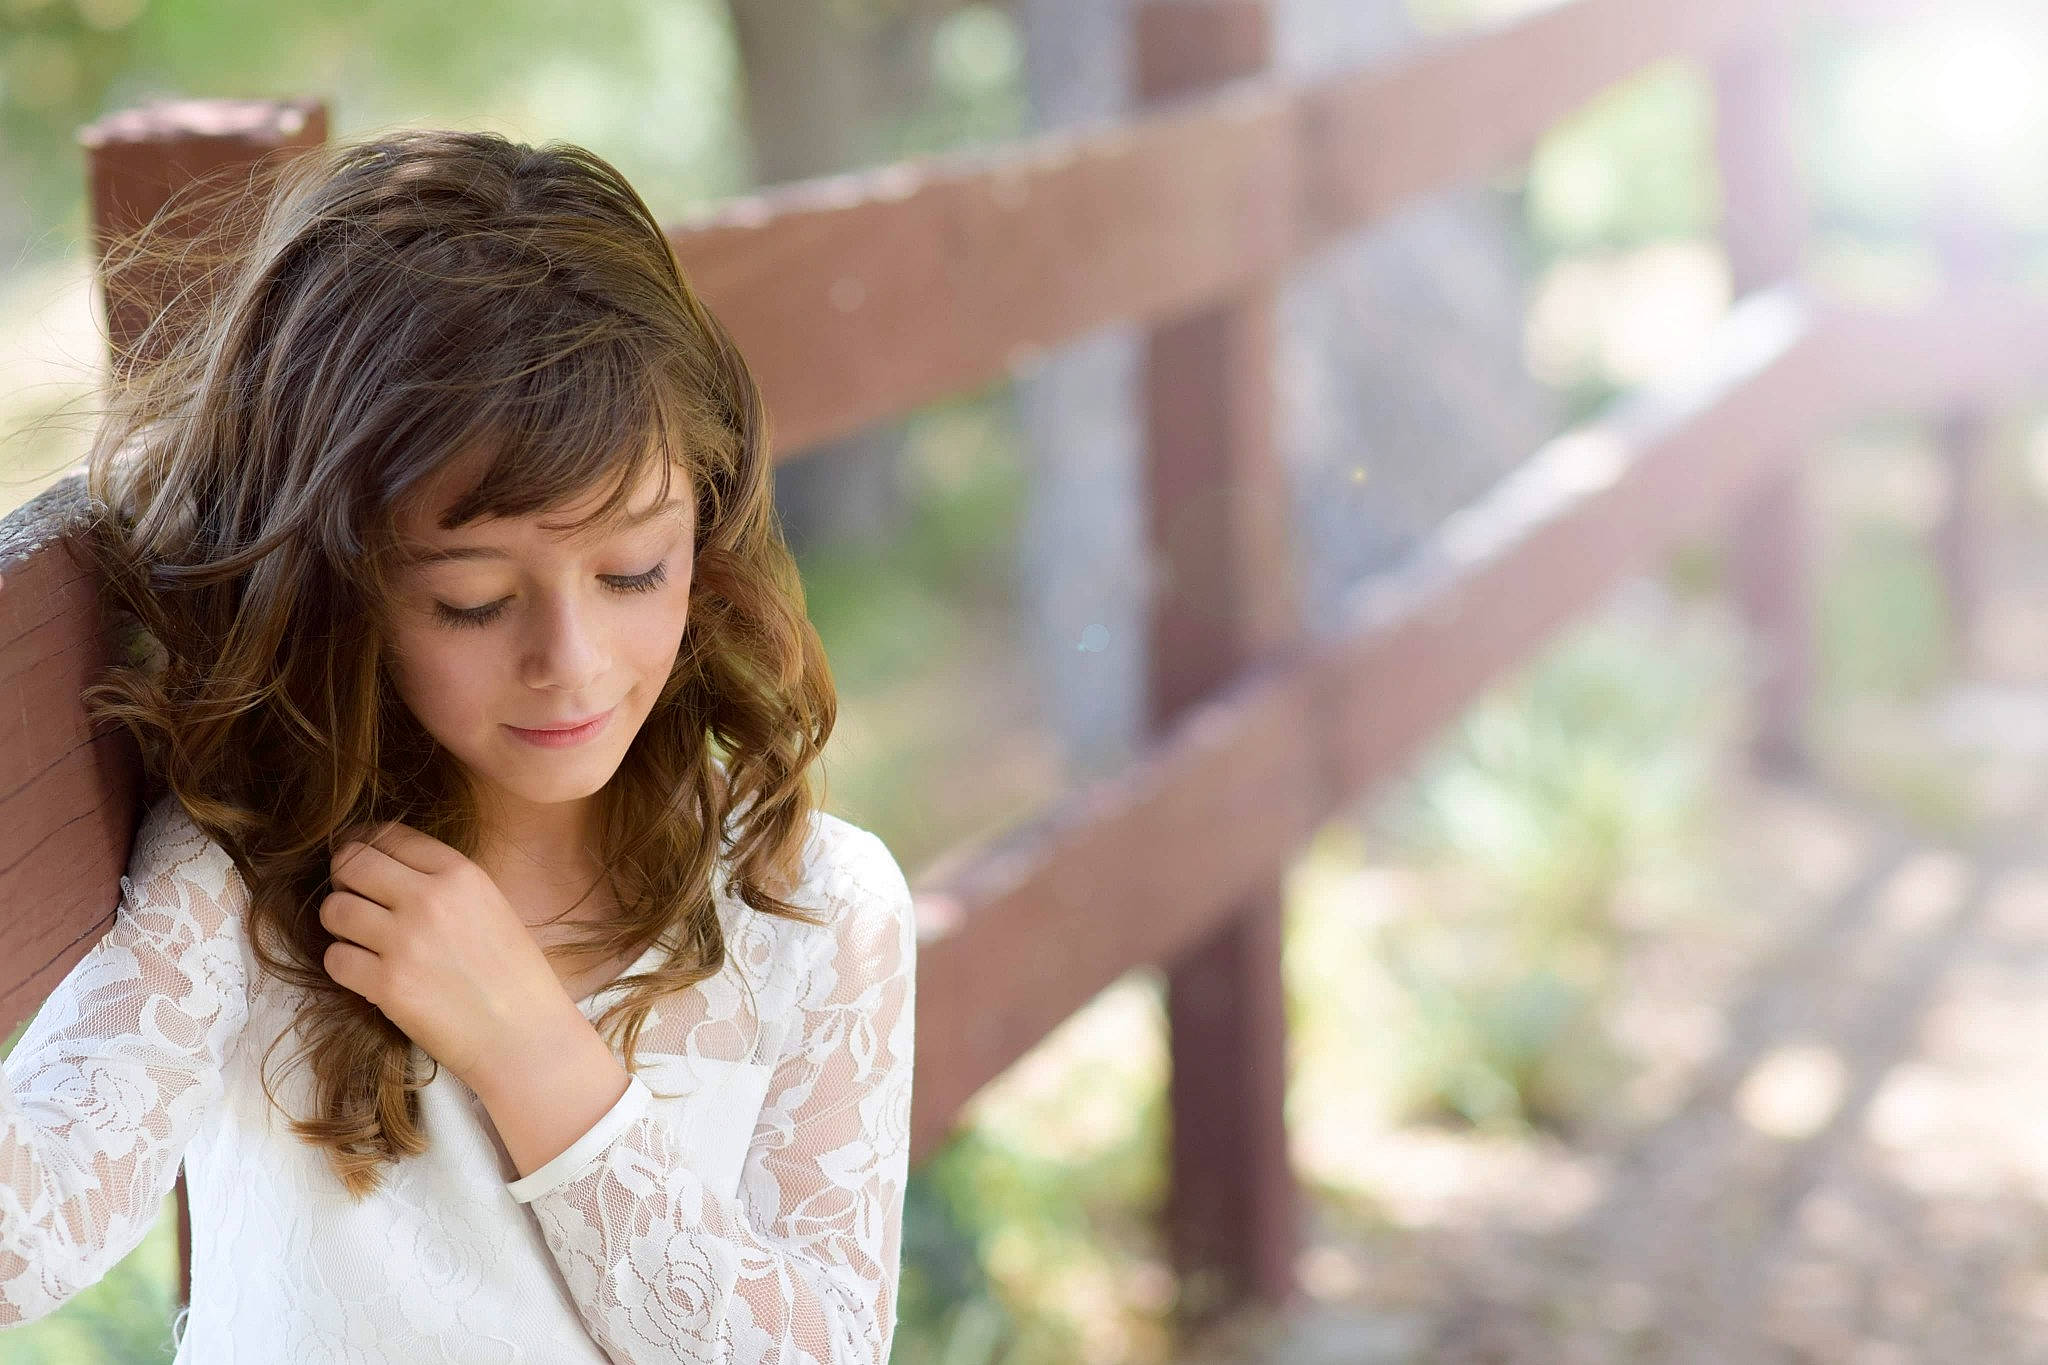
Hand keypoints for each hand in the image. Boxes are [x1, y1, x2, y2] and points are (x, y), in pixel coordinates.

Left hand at [321, 822, 576, 1089]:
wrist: (525, 1036)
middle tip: (355, 900)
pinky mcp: (387, 985)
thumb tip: (379, 865)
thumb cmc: (512, 974)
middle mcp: (430, 899)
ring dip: (340, 924)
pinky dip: (345, 966)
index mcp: (461, 874)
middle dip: (344, 879)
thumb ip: (440, 881)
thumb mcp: (490, 905)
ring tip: (363, 940)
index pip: (388, 834)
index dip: (365, 845)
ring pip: (334, 909)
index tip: (362, 864)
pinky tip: (370, 974)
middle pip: (352, 863)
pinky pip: (335, 959)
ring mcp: (406, 942)